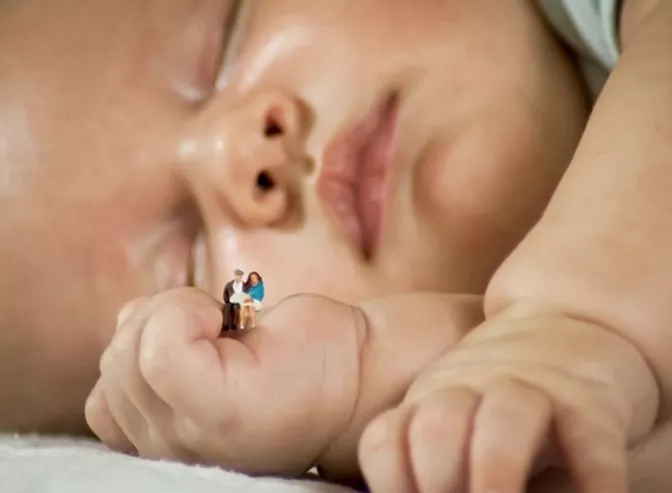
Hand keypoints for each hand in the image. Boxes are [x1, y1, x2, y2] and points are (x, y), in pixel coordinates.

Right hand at [85, 288, 482, 477]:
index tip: (202, 344)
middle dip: (161, 322)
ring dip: (176, 312)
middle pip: (114, 363)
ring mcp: (194, 439)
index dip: (143, 351)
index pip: (101, 401)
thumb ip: (151, 352)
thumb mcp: (200, 356)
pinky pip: (163, 345)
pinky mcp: (223, 409)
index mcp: (166, 446)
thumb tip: (129, 320)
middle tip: (221, 330)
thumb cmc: (285, 356)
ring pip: (132, 348)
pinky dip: (185, 312)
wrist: (355, 372)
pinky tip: (230, 321)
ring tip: (229, 328)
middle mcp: (173, 454)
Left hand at [359, 309, 657, 492]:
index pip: (389, 438)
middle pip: (438, 427)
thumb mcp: (452, 407)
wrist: (575, 317)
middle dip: (436, 480)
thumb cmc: (502, 385)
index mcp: (432, 398)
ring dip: (496, 473)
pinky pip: (590, 441)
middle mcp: (475, 390)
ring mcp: (535, 390)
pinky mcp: (592, 403)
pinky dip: (593, 479)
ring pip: (506, 420)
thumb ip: (432, 455)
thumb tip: (410, 491)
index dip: (389, 480)